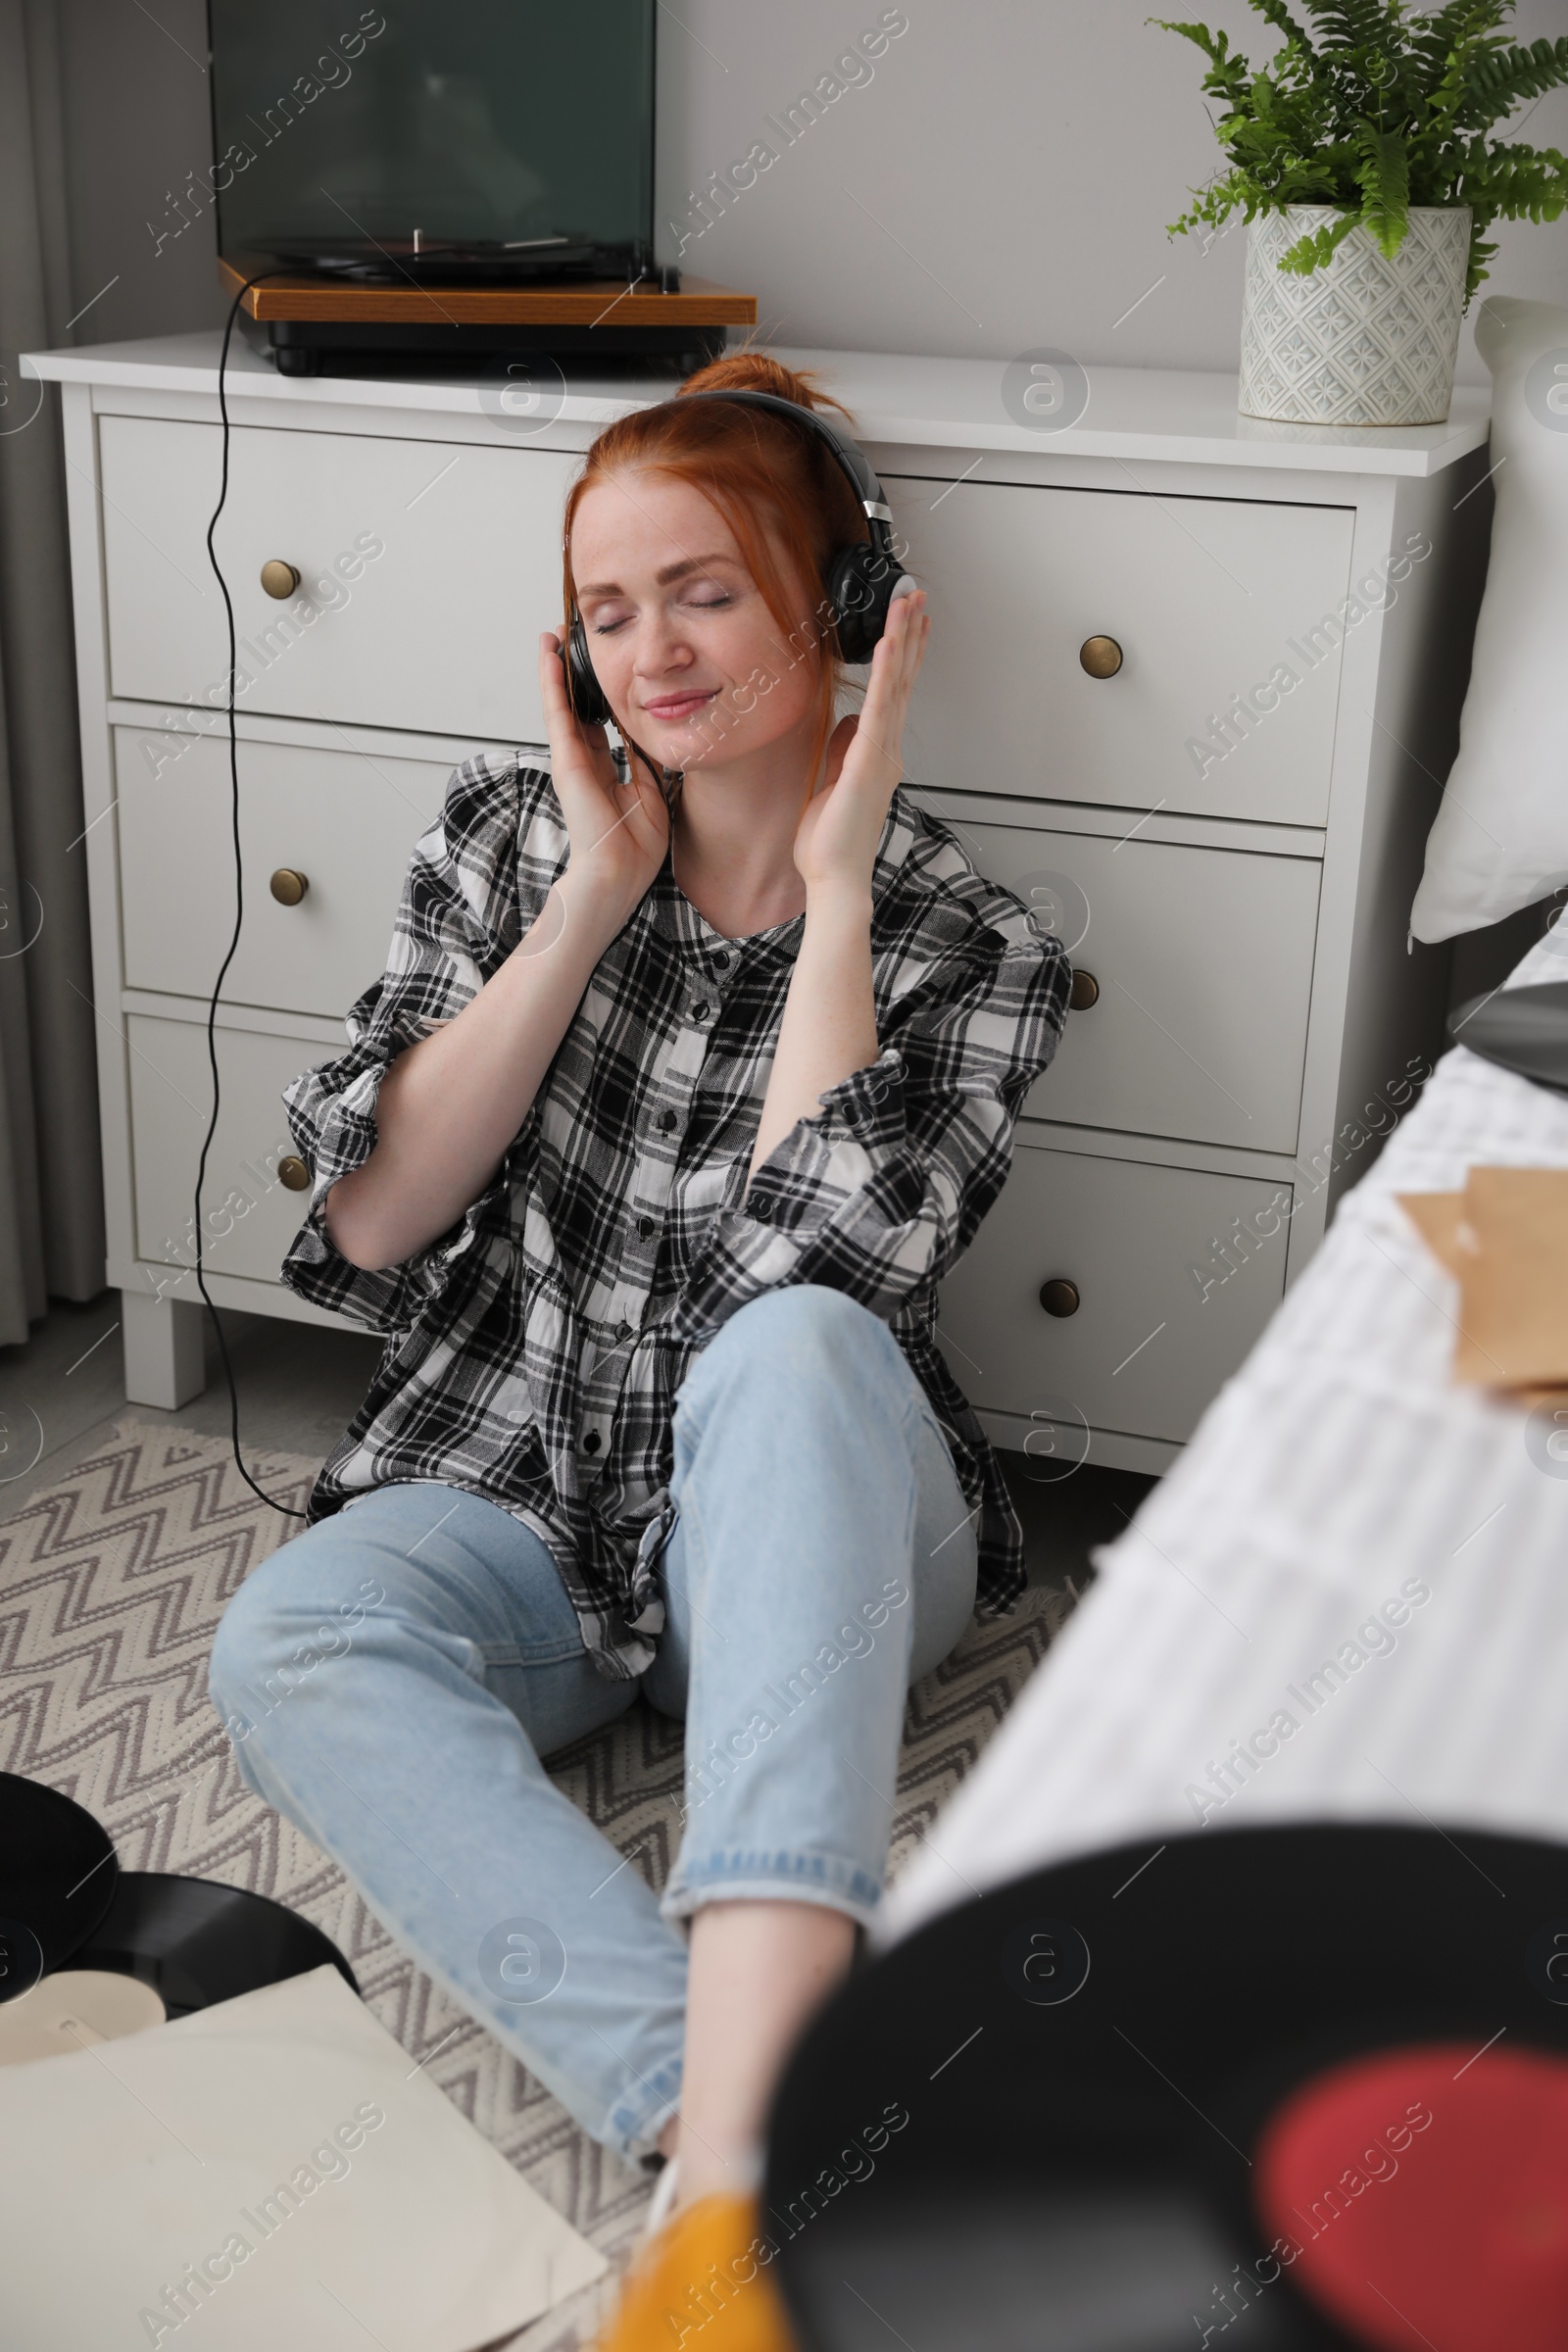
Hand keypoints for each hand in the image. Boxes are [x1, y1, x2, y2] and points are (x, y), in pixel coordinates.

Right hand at [537, 631, 669, 926]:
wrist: (617, 873)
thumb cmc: (634, 847)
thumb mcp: (651, 793)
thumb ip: (644, 762)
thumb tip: (648, 734)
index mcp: (605, 770)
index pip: (599, 723)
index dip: (601, 694)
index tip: (604, 668)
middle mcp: (584, 761)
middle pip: (577, 707)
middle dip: (574, 674)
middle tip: (572, 639)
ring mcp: (571, 759)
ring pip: (562, 703)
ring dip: (556, 667)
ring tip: (553, 634)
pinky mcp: (565, 759)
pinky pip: (557, 711)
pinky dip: (551, 680)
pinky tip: (549, 652)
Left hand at [792, 587, 928, 898]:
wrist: (835, 877)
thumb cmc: (831, 843)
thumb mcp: (831, 783)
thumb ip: (843, 750)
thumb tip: (849, 721)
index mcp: (877, 755)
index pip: (894, 694)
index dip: (904, 656)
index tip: (911, 624)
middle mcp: (887, 751)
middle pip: (903, 680)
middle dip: (911, 635)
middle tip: (918, 597)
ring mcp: (881, 755)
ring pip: (896, 685)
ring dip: (903, 641)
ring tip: (909, 604)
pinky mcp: (868, 762)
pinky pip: (879, 709)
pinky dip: (886, 674)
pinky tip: (889, 645)